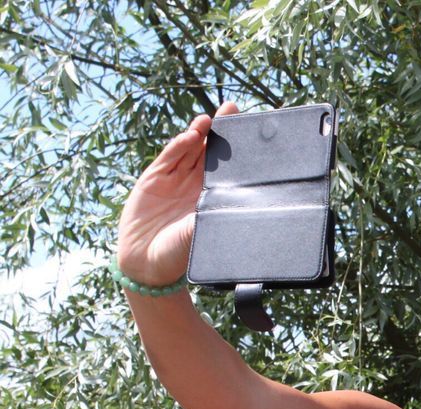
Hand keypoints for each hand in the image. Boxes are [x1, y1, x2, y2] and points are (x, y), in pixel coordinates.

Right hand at [116, 102, 238, 285]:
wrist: (148, 265)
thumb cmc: (181, 255)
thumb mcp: (204, 233)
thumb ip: (217, 216)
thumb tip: (243, 206)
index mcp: (212, 196)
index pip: (227, 167)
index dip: (236, 148)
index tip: (250, 131)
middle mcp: (195, 184)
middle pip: (209, 151)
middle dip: (220, 130)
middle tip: (233, 109)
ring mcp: (174, 179)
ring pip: (190, 149)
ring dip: (200, 133)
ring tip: (211, 119)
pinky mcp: (154, 179)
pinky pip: (169, 158)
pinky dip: (179, 146)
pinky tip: (190, 136)